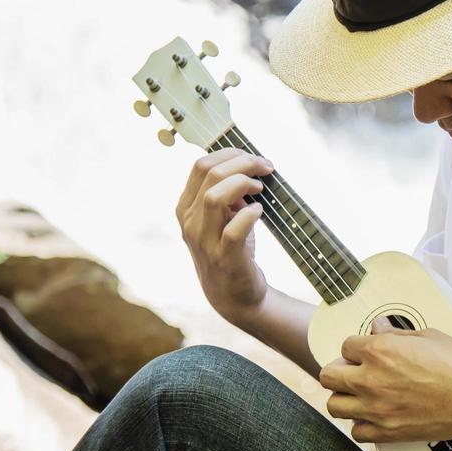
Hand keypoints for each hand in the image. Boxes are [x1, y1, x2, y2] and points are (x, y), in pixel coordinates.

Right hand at [176, 148, 273, 325]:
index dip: (230, 154)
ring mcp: (205, 242)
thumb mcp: (223, 217)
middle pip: (209, 174)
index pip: (200, 165)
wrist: (234, 296)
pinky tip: (260, 211)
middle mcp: (190, 222)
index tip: (254, 158)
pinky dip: (250, 214)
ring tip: (260, 188)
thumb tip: (246, 165)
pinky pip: (234, 230)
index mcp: (186, 207)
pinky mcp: (225, 258)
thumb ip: (227, 193)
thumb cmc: (232, 250)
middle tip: (265, 167)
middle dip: (242, 163)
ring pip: (214, 197)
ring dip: (243, 183)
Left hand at [318, 317, 451, 444]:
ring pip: (334, 405)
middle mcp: (371, 380)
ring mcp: (376, 409)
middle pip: (328, 376)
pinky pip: (355, 431)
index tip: (366, 352)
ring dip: (344, 397)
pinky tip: (375, 415)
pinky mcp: (386, 432)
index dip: (357, 347)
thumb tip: (378, 327)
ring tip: (360, 394)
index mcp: (380, 350)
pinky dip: (361, 424)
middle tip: (356, 371)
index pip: (345, 346)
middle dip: (340, 370)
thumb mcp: (429, 337)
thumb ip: (397, 333)